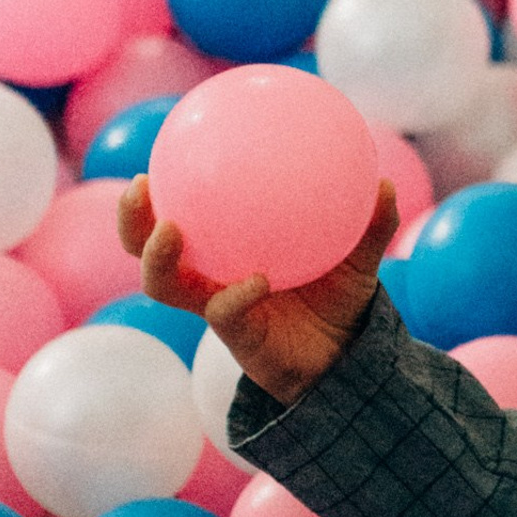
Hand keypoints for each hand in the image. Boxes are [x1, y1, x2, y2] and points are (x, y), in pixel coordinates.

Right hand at [118, 178, 397, 406]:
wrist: (346, 359)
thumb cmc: (340, 303)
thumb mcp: (358, 259)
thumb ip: (370, 224)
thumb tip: (385, 181)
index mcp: (228, 252)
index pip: (179, 217)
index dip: (157, 193)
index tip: (154, 157)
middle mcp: (212, 279)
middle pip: (147, 251)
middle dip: (132, 222)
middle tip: (141, 187)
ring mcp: (218, 308)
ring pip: (164, 286)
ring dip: (157, 258)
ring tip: (170, 229)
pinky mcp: (235, 337)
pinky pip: (223, 312)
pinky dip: (236, 294)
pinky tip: (258, 280)